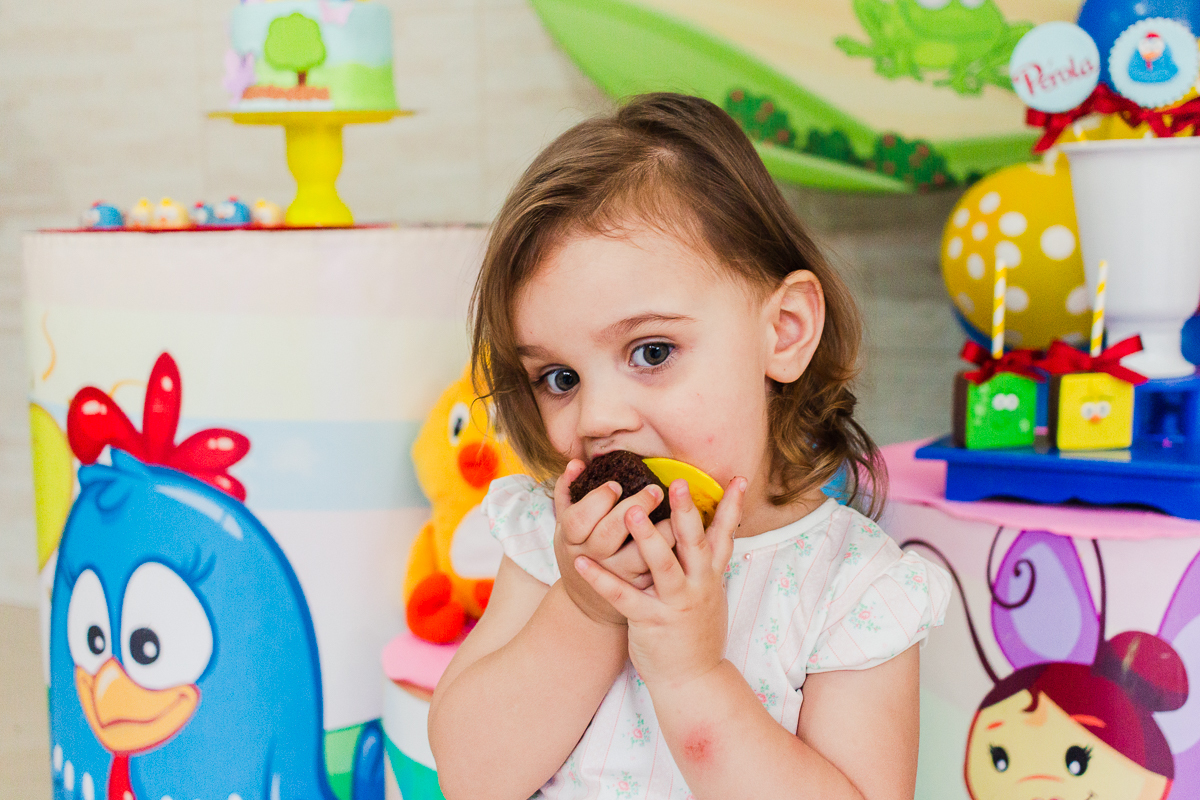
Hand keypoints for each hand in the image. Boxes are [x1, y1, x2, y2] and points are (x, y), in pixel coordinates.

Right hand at [552, 460, 670, 624]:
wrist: (591, 606)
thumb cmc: (580, 553)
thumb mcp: (567, 527)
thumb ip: (567, 492)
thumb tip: (576, 463)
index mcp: (572, 540)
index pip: (578, 520)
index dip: (596, 501)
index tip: (616, 485)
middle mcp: (595, 559)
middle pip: (608, 535)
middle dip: (631, 508)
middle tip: (655, 489)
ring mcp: (620, 576)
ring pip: (640, 558)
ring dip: (661, 533)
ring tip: (680, 510)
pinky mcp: (643, 590)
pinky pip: (662, 571)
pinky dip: (679, 552)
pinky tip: (695, 532)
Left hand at [574, 476, 746, 686]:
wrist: (693, 680)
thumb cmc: (695, 632)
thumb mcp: (708, 595)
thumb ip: (704, 565)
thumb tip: (702, 532)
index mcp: (710, 577)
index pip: (725, 536)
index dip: (732, 508)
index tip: (739, 478)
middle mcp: (697, 587)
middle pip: (694, 542)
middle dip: (686, 512)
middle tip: (678, 482)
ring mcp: (675, 604)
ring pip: (662, 565)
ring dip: (647, 536)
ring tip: (630, 510)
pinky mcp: (650, 622)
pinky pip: (623, 596)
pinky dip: (600, 579)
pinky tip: (580, 561)